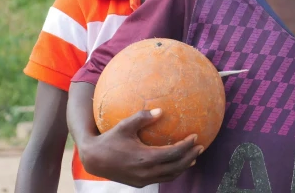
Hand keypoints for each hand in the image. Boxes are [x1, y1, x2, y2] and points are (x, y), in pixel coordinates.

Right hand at [79, 108, 203, 186]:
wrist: (94, 159)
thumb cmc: (109, 139)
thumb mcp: (124, 125)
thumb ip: (142, 117)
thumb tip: (161, 110)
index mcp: (145, 158)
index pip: (173, 154)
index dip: (186, 146)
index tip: (195, 136)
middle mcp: (146, 172)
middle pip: (176, 167)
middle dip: (190, 157)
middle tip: (200, 147)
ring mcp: (143, 180)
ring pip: (170, 176)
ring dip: (183, 166)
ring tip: (193, 157)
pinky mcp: (140, 183)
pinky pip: (161, 178)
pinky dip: (172, 171)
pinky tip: (176, 163)